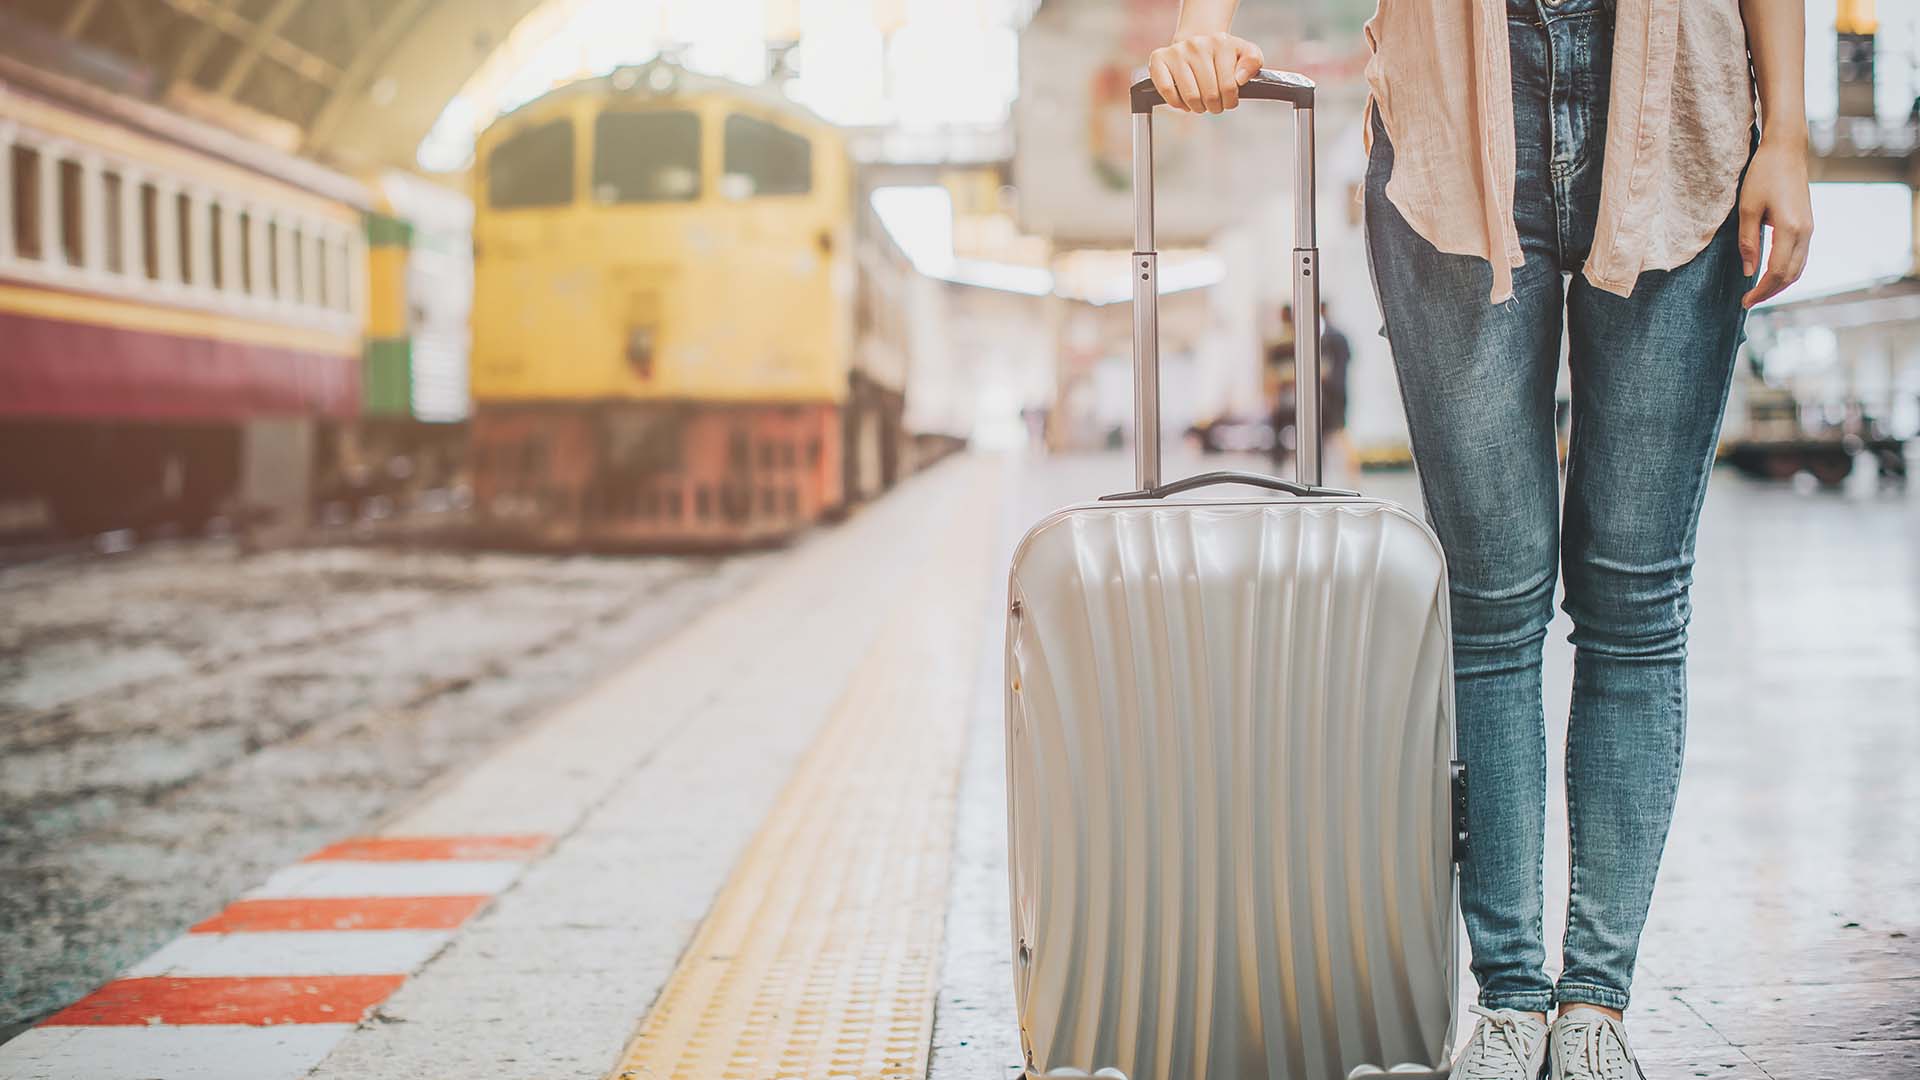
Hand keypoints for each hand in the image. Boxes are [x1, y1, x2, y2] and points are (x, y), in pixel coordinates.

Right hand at [1147, 32, 1263, 113]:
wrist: (1198, 45)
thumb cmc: (1223, 56)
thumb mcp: (1246, 54)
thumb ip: (1253, 62)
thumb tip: (1240, 78)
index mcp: (1220, 42)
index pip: (1229, 86)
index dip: (1230, 101)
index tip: (1228, 100)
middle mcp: (1197, 44)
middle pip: (1209, 94)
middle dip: (1215, 106)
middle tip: (1214, 104)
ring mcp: (1176, 51)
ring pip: (1190, 96)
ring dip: (1197, 107)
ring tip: (1200, 103)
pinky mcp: (1158, 59)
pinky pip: (1167, 90)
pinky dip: (1176, 103)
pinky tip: (1184, 102)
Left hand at [1738, 134, 1812, 307]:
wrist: (1786, 150)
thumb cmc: (1763, 175)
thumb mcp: (1747, 209)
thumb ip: (1747, 242)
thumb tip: (1748, 272)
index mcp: (1791, 229)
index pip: (1778, 272)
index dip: (1761, 291)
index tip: (1744, 301)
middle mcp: (1806, 232)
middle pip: (1792, 275)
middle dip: (1770, 292)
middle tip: (1748, 301)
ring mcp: (1810, 228)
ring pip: (1799, 267)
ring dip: (1780, 283)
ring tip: (1758, 292)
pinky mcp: (1808, 224)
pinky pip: (1800, 256)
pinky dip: (1787, 270)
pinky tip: (1771, 274)